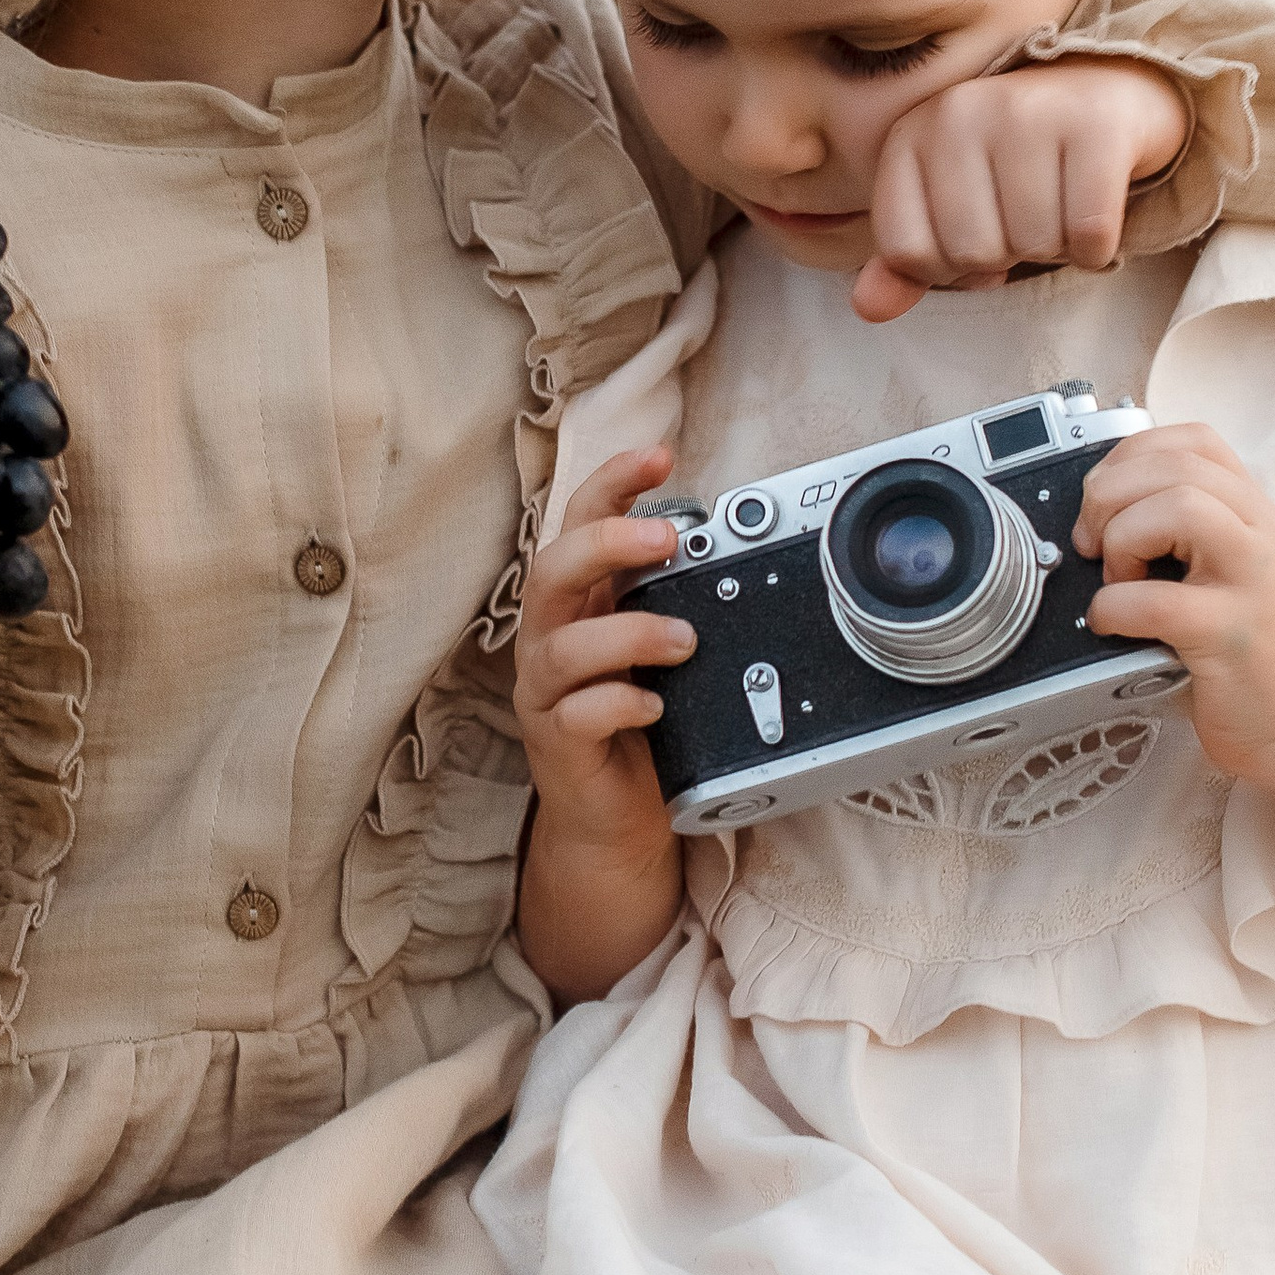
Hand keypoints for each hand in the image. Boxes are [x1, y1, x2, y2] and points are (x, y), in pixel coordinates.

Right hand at [510, 447, 694, 1000]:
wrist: (614, 819)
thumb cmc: (640, 722)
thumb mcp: (658, 649)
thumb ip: (675, 599)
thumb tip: (727, 543)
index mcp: (577, 602)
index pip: (578, 522)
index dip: (611, 483)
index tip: (660, 455)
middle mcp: (550, 638)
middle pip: (551, 570)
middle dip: (606, 543)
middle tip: (666, 539)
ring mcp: (547, 693)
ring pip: (563, 646)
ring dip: (629, 633)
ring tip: (685, 641)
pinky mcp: (557, 744)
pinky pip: (578, 715)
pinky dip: (620, 704)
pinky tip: (655, 708)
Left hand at [854, 58, 1189, 322]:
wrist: (1106, 95)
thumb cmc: (1016, 164)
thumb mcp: (948, 206)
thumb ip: (905, 261)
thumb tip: (869, 307)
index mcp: (909, 135)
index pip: (905, 252)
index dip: (946, 267)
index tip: (975, 232)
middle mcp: (959, 112)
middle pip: (971, 252)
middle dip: (1007, 255)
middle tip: (1026, 216)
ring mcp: (1027, 111)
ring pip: (1033, 245)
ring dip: (1056, 248)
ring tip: (1060, 203)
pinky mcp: (1095, 124)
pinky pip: (1089, 234)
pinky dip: (1097, 247)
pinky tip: (1094, 209)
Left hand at [1074, 422, 1274, 784]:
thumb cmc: (1252, 649)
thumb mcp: (1229, 568)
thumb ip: (1186, 529)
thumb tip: (1096, 508)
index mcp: (1254, 513)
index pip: (1194, 441)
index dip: (1131, 456)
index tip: (1104, 499)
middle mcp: (1261, 535)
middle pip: (1178, 466)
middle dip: (1111, 494)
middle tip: (1093, 543)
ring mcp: (1252, 583)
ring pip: (1179, 508)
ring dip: (1122, 539)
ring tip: (1117, 579)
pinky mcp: (1231, 636)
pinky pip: (1157, 601)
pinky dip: (1114, 607)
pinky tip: (1111, 623)